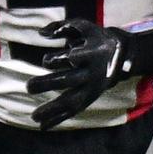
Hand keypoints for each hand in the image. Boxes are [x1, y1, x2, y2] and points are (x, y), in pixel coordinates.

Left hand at [27, 16, 152, 130]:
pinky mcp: (90, 98)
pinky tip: (43, 126)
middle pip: (70, 80)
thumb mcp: (84, 27)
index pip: (76, 57)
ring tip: (34, 117)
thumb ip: (62, 26)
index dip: (61, 59)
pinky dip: (58, 119)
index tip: (46, 60)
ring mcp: (92, 88)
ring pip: (72, 101)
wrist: (123, 55)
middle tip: (29, 87)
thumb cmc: (96, 39)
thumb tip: (41, 33)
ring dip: (52, 109)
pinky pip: (74, 111)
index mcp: (92, 53)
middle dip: (49, 84)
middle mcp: (92, 72)